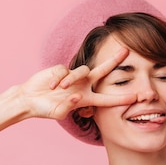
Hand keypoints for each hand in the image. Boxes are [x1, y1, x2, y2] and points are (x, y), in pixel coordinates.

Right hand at [19, 48, 134, 119]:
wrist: (30, 99)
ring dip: (71, 80)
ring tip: (59, 89)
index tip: (136, 97)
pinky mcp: (61, 69)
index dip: (121, 98)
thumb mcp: (59, 112)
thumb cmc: (45, 109)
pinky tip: (50, 87)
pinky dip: (57, 79)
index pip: (107, 98)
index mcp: (86, 98)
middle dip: (114, 61)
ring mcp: (72, 76)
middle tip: (127, 51)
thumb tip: (77, 96)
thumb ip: (69, 106)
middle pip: (102, 71)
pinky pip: (64, 71)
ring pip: (82, 71)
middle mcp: (82, 85)